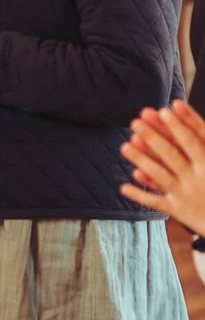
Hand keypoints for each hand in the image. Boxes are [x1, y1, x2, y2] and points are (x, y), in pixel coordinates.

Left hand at [123, 95, 204, 225]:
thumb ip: (204, 144)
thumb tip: (183, 115)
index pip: (195, 139)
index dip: (181, 124)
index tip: (166, 109)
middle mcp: (199, 178)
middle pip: (172, 154)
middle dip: (153, 137)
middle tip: (136, 122)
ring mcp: (186, 194)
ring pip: (160, 175)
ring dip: (141, 160)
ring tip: (125, 146)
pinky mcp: (179, 210)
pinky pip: (157, 202)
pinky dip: (140, 195)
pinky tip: (124, 186)